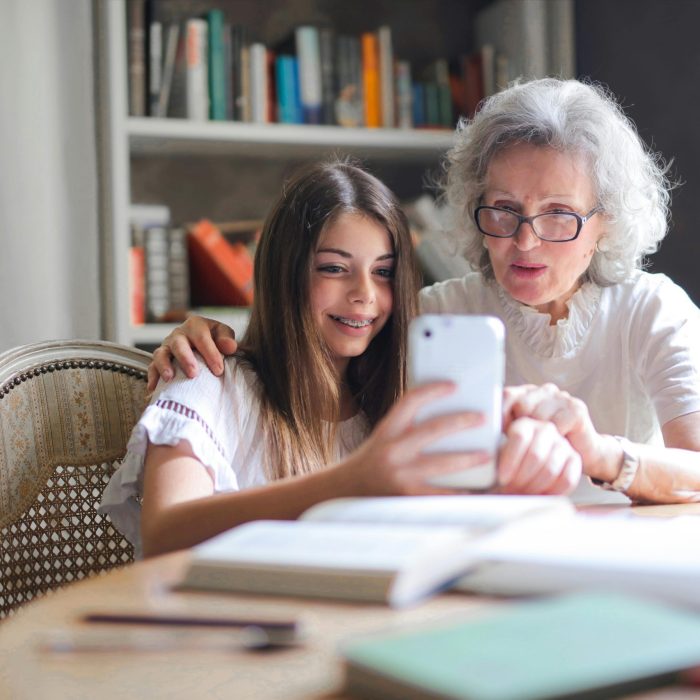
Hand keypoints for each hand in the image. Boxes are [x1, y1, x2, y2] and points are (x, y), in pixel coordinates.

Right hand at [148, 316, 236, 390]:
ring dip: (164, 366)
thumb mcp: (222, 334)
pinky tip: (154, 388)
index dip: (210, 354)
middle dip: (185, 359)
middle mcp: (178, 334)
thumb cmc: (213, 339)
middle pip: (178, 344)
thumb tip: (229, 347)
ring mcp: (167, 346)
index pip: (201, 338)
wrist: (201, 342)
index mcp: (195, 325)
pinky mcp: (160, 359)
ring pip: (161, 354)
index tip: (218, 370)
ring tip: (169, 378)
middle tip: (193, 374)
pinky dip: (152, 377)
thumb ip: (226, 339)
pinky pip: (152, 366)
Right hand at [340, 382, 489, 495]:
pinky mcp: (408, 497)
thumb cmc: (369, 463)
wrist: (344, 492)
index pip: (410, 401)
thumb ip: (406, 428)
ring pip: (442, 463)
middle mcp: (392, 450)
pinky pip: (441, 494)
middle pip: (433, 429)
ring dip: (468, 458)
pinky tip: (475, 489)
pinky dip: (460, 491)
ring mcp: (400, 475)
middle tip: (482, 418)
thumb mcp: (382, 438)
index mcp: (386, 431)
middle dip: (461, 422)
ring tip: (486, 454)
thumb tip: (442, 417)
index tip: (453, 386)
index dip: (433, 390)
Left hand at [497, 416, 581, 494]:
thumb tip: (480, 461)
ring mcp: (562, 443)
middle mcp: (545, 429)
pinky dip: (552, 492)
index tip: (502, 478)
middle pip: (536, 454)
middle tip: (512, 490)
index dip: (510, 460)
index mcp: (524, 424)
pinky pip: (567, 479)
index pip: (519, 437)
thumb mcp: (496, 456)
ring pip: (550, 468)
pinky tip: (539, 496)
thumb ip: (491, 456)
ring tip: (522, 494)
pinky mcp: (575, 459)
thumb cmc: (507, 464)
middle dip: (522, 478)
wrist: (528, 469)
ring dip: (534, 487)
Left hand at [503, 384, 618, 482]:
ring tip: (542, 445)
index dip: (500, 414)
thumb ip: (506, 426)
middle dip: (521, 427)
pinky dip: (555, 438)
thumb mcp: (523, 435)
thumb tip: (483, 427)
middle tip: (524, 444)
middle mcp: (544, 390)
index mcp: (528, 393)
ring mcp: (561, 397)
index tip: (500, 434)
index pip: (506, 395)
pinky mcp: (576, 409)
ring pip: (538, 415)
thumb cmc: (547, 446)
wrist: (585, 453)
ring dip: (539, 436)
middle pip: (522, 405)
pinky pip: (556, 424)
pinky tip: (558, 443)